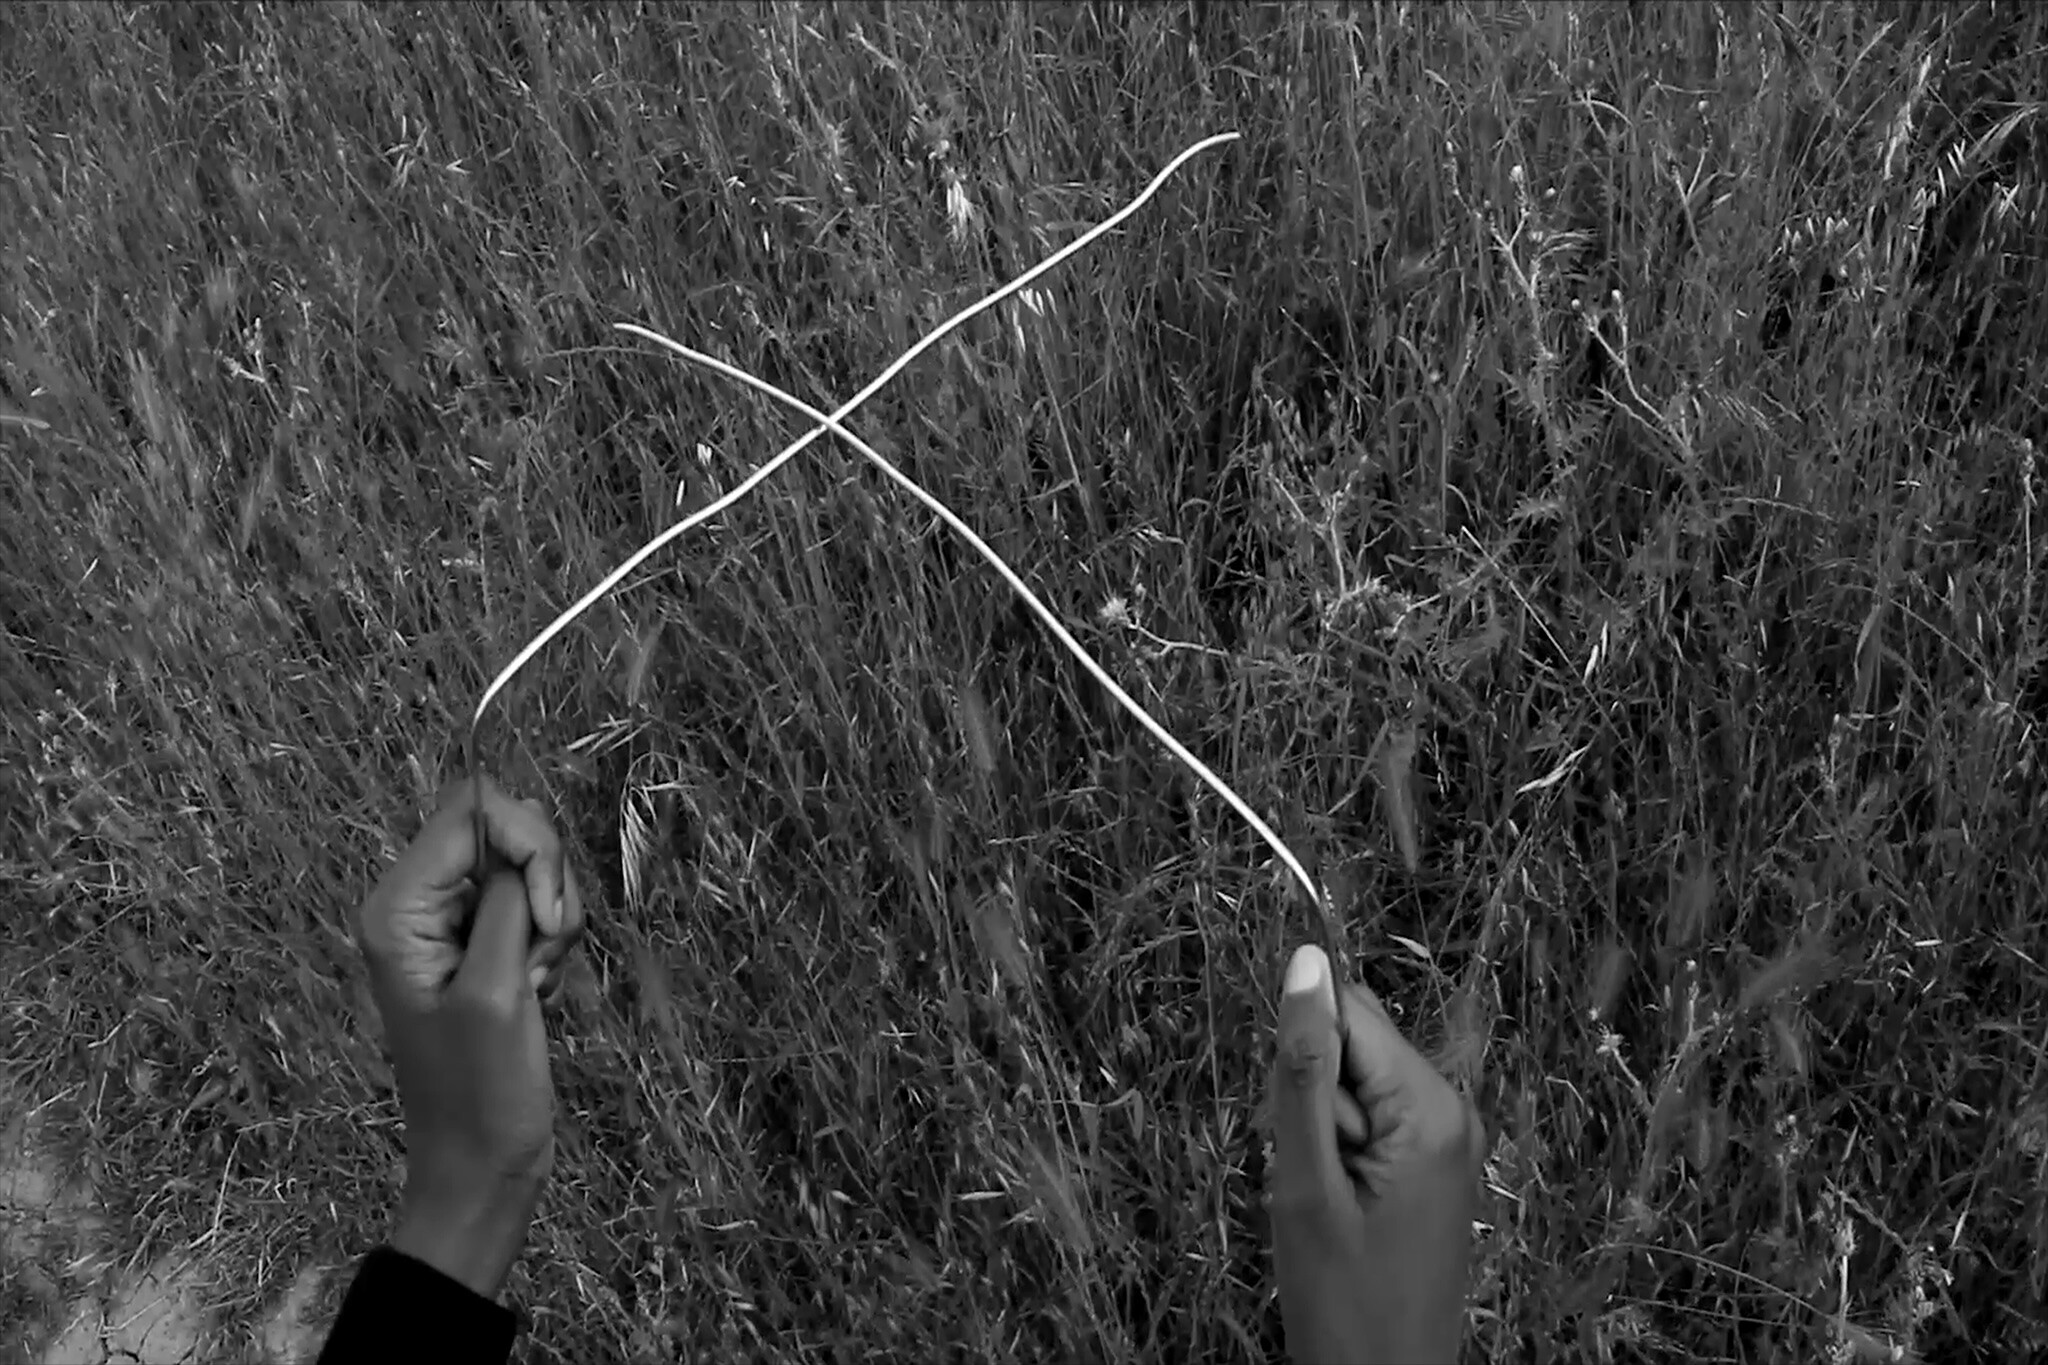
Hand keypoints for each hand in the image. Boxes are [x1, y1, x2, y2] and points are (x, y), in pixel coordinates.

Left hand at [352, 774, 586, 1297]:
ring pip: (527, 871)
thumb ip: (503, 900)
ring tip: (536, 981)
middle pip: (503, 832)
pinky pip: (531, 907)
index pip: (473, 811)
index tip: (548, 915)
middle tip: (542, 954)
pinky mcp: (480, 948)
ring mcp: (450, 927)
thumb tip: (518, 821)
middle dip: (544, 884)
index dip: (528, 844)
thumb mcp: (494, 990)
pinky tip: (538, 989)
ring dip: (552, 919)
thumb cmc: (482, 1093)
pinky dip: (549, 940)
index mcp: (398, 908)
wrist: (482, 1167)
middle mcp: (416, 905)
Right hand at [1267, 944, 1484, 1364]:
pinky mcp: (1432, 1165)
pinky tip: (1335, 1206)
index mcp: (1432, 1106)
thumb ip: (1302, 1069)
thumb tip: (1305, 960)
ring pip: (1351, 1085)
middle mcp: (1453, 1108)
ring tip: (1320, 1200)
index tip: (1292, 1127)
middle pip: (1352, 1044)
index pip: (1348, 1011)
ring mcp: (1447, 1139)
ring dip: (1317, 1131)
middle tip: (1306, 1175)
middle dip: (1308, 1095)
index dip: (1300, 1058)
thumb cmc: (1343, 1300)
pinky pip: (1368, 1122)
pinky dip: (1336, 1154)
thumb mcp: (1308, 1183)